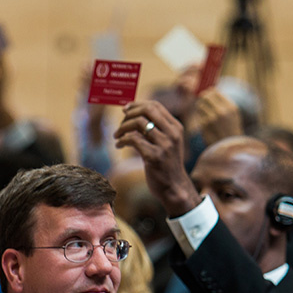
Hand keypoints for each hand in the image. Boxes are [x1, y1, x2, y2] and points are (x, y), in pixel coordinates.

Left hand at [114, 101, 198, 216]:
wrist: (174, 188)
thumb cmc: (166, 165)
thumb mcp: (167, 143)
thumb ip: (156, 129)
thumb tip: (132, 113)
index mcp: (176, 127)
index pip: (155, 106)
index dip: (137, 105)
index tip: (125, 109)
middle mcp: (172, 133)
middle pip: (147, 110)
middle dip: (130, 114)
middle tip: (120, 123)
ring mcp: (164, 145)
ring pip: (138, 123)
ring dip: (122, 127)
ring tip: (117, 136)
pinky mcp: (154, 156)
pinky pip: (133, 139)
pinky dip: (122, 140)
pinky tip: (119, 145)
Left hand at [188, 89, 241, 146]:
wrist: (229, 147)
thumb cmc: (231, 129)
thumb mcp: (232, 114)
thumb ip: (223, 102)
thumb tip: (210, 90)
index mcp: (230, 106)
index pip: (214, 92)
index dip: (209, 92)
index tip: (207, 95)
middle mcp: (222, 110)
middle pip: (205, 96)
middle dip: (202, 99)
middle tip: (202, 102)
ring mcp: (212, 117)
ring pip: (199, 105)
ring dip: (200, 108)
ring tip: (206, 114)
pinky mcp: (204, 124)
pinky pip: (198, 115)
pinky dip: (200, 117)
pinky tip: (206, 123)